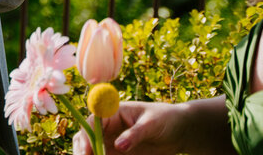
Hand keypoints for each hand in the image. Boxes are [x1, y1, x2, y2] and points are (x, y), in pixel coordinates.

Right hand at [72, 101, 214, 154]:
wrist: (180, 131)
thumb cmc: (166, 119)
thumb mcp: (152, 124)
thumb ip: (135, 134)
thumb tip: (119, 146)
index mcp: (112, 112)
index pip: (92, 123)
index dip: (87, 136)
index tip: (87, 151)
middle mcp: (107, 127)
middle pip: (85, 138)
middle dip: (83, 151)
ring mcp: (111, 141)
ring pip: (91, 151)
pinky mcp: (119, 154)